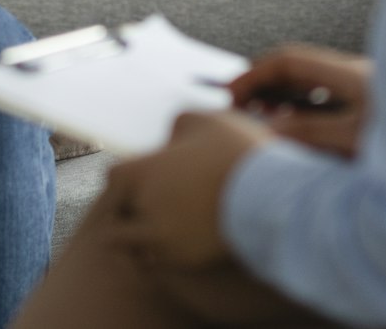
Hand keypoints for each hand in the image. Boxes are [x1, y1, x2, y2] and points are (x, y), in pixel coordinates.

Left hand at [106, 111, 272, 268]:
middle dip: (127, 214)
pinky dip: (161, 256)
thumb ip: (178, 128)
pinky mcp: (184, 261)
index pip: (111, 182)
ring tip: (161, 230)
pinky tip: (180, 243)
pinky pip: (157, 264)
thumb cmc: (237, 152)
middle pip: (117, 216)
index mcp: (138, 172)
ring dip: (139, 240)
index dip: (122, 184)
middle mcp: (142, 208)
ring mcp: (161, 238)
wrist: (273, 197)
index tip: (132, 186)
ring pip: (132, 247)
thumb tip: (169, 141)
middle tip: (147, 209)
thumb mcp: (203, 121)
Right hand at [229, 43, 371, 158]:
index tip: (231, 94)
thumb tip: (266, 128)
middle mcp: (355, 72)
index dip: (254, 75)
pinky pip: (324, 95)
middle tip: (238, 106)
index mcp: (351, 73)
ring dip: (280, 95)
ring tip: (261, 116)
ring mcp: (364, 85)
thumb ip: (307, 131)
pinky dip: (300, 105)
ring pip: (308, 81)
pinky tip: (292, 121)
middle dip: (262, 83)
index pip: (288, 61)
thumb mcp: (354, 140)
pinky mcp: (370, 101)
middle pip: (295, 67)